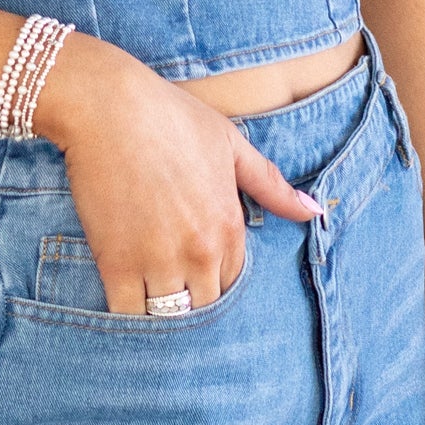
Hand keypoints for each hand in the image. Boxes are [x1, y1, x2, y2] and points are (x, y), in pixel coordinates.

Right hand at [33, 34, 322, 311]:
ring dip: (159, 315)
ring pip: (169, 317)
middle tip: (168, 291)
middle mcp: (201, 252)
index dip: (213, 280)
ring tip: (145, 302)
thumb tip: (315, 211)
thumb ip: (271, 185)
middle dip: (189, 303)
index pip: (233, 283)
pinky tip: (122, 304)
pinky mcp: (116, 264)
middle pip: (204, 307)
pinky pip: (127, 314)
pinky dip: (126, 316)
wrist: (109, 108)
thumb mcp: (231, 145)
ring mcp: (159, 261)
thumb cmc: (170, 117)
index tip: (194, 272)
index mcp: (229, 227)